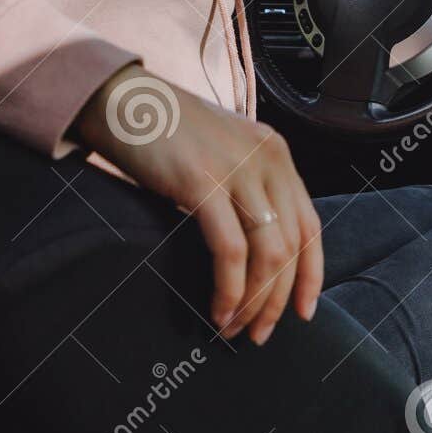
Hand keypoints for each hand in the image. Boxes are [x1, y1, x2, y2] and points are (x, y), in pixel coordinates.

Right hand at [74, 64, 323, 344]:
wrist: (120, 99)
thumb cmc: (164, 132)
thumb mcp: (222, 152)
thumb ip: (245, 186)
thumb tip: (255, 249)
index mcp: (275, 154)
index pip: (310, 225)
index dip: (311, 274)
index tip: (303, 311)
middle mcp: (266, 159)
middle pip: (291, 246)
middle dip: (278, 300)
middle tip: (260, 334)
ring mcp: (237, 169)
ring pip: (267, 255)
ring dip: (254, 302)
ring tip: (235, 329)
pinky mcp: (203, 181)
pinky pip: (230, 251)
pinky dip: (228, 290)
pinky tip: (217, 310)